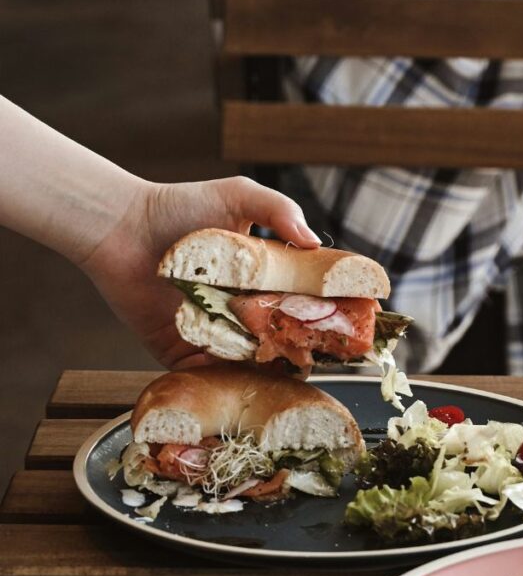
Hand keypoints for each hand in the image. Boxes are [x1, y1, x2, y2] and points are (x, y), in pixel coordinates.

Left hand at [80, 177, 321, 369]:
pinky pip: (205, 374)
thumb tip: (315, 241)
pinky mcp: (179, 350)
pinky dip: (221, 379)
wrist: (121, 227)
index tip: (347, 323)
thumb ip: (281, 210)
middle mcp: (239, 308)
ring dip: (264, 368)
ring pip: (246, 360)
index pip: (300, 300)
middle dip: (298, 347)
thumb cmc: (178, 206)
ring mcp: (211, 331)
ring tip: (282, 371)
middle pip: (278, 336)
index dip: (324, 313)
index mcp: (260, 277)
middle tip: (316, 352)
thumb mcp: (238, 196)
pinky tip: (239, 377)